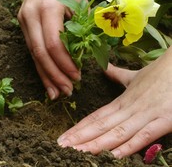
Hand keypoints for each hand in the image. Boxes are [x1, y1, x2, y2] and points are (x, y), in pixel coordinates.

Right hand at [18, 0, 86, 98]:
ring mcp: (24, 20)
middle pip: (41, 53)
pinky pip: (32, 49)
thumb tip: (85, 55)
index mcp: (48, 8)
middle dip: (55, 75)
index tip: (78, 77)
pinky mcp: (23, 23)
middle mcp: (31, 16)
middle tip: (67, 91)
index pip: (54, 44)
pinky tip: (46, 78)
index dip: (66, 64)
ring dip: (46, 75)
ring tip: (56, 92)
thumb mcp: (80, 1)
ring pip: (34, 54)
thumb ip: (82, 27)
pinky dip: (40, 65)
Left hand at [57, 46, 171, 157]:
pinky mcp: (164, 120)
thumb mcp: (134, 76)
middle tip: (61, 146)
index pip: (96, 115)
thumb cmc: (157, 74)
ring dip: (97, 143)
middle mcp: (130, 108)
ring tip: (77, 153)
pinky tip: (113, 155)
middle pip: (101, 125)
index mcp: (122, 100)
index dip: (80, 127)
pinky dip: (129, 146)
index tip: (64, 136)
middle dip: (81, 137)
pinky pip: (143, 135)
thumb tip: (104, 68)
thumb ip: (117, 74)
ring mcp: (146, 114)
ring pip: (118, 132)